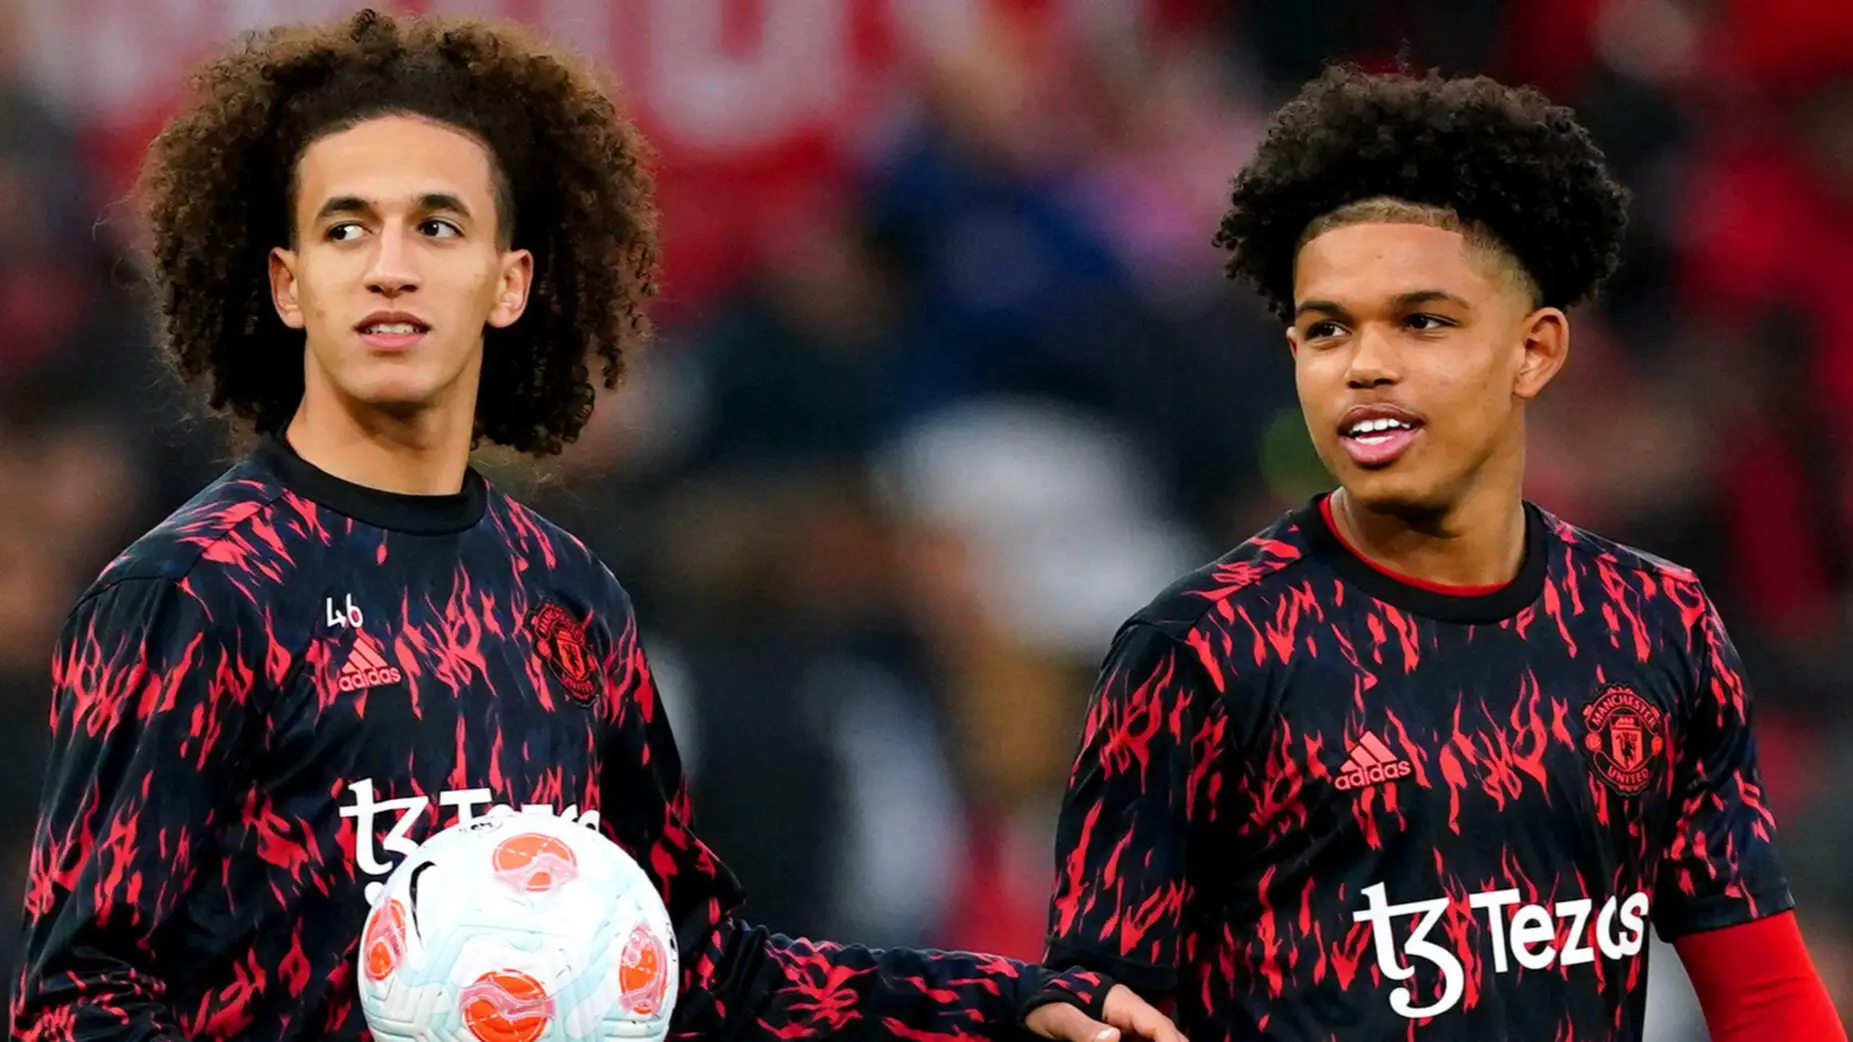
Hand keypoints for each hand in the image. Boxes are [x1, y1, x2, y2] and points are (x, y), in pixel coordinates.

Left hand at [1026, 984, 1186, 1041]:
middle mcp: (1130, 1011)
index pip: (1158, 1024)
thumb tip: (1114, 1039)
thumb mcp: (1058, 1017)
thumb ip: (1084, 1028)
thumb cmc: (1043, 1005)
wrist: (1028, 999)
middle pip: (1164, 1032)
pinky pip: (1140, 1041)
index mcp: (1121, 1001)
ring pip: (1154, 1038)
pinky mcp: (1118, 1032)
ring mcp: (1126, 1023)